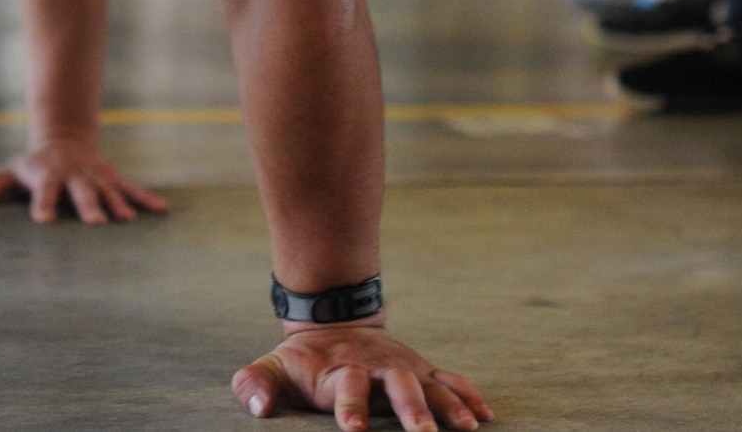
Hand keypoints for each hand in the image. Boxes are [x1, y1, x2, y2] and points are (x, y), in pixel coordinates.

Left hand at [0, 136, 170, 223]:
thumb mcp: (12, 170)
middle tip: (94, 223)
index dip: (42, 205)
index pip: (44, 192)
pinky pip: (132, 188)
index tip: (42, 221)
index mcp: (48, 176)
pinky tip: (163, 210)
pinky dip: (147, 199)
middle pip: (82, 192)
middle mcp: (75, 176)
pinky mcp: (114, 178)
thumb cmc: (34, 166)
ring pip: (109, 191)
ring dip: (118, 205)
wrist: (64, 141)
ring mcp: (97, 176)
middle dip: (89, 206)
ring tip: (126, 220)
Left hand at [233, 322, 492, 431]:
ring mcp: (403, 368)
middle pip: (397, 386)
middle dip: (411, 411)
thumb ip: (256, 384)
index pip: (346, 387)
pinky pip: (449, 380)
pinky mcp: (421, 370)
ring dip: (449, 406)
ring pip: (430, 385)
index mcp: (340, 372)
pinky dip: (468, 395)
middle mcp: (376, 369)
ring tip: (468, 429)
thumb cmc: (302, 360)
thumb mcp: (274, 367)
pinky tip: (485, 415)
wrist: (334, 321)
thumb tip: (258, 409)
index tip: (354, 431)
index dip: (350, 407)